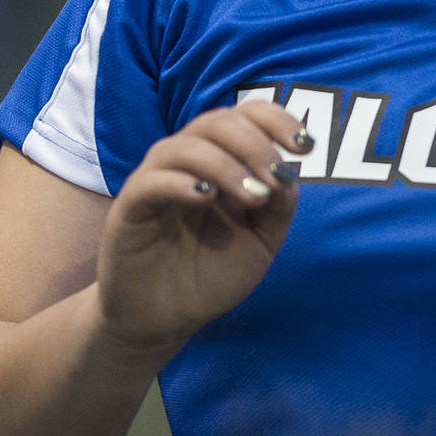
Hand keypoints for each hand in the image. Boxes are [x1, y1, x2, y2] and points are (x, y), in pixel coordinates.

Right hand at [95, 100, 310, 356]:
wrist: (163, 319)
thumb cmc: (208, 275)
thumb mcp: (259, 242)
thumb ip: (278, 208)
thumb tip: (289, 173)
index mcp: (218, 163)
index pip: (243, 117)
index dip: (275, 119)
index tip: (306, 145)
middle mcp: (186, 164)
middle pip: (215, 122)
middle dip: (254, 143)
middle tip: (277, 176)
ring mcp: (154, 182)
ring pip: (184, 146)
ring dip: (225, 164)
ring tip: (252, 196)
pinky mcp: (130, 208)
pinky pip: (151, 181)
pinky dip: (181, 182)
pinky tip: (206, 197)